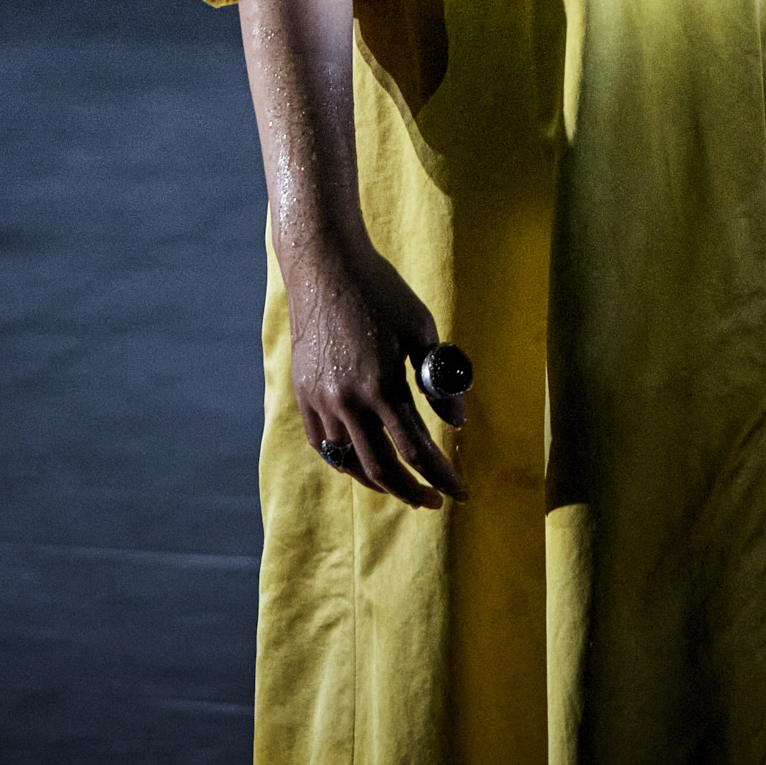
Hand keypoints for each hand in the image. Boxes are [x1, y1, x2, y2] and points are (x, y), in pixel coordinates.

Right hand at [284, 232, 468, 509]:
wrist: (325, 263)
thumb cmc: (379, 290)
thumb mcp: (420, 327)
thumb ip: (438, 378)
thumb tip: (457, 422)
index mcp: (382, 385)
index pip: (417, 450)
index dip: (442, 477)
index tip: (461, 494)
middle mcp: (348, 400)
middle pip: (383, 468)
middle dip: (412, 491)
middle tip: (433, 501)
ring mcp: (321, 399)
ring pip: (350, 462)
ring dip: (379, 482)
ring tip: (402, 487)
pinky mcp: (303, 393)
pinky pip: (323, 443)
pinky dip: (344, 461)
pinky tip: (363, 462)